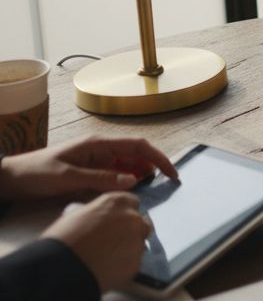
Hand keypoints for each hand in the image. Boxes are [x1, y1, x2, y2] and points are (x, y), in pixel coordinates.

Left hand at [0, 137, 176, 199]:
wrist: (12, 179)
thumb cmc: (37, 173)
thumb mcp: (68, 176)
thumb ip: (100, 178)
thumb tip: (133, 180)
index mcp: (98, 144)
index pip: (138, 146)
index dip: (158, 158)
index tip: (172, 173)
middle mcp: (101, 150)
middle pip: (136, 155)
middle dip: (153, 168)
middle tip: (165, 186)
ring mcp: (96, 161)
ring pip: (127, 166)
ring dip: (140, 176)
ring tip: (149, 191)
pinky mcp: (90, 172)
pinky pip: (115, 176)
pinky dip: (125, 183)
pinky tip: (128, 193)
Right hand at [42, 191, 152, 292]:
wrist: (63, 267)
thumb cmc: (63, 239)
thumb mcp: (75, 215)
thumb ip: (92, 211)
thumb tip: (91, 214)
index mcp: (117, 202)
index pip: (131, 202)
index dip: (122, 213)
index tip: (114, 221)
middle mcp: (133, 219)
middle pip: (140, 222)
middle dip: (130, 230)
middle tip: (113, 240)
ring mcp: (137, 241)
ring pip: (139, 242)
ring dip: (129, 247)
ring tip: (109, 256)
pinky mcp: (136, 263)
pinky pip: (134, 262)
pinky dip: (124, 264)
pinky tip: (108, 268)